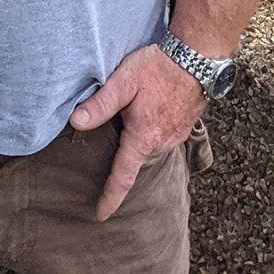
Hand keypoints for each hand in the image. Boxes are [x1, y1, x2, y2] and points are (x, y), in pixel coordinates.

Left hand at [69, 42, 204, 221]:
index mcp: (144, 137)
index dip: (111, 197)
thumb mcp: (123, 81)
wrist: (197, 58)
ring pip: (149, 150)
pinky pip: (162, 141)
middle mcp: (161, 143)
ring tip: (128, 130)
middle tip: (109, 153)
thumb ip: (100, 104)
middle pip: (135, 161)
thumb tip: (75, 122)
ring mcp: (175, 137)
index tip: (101, 215)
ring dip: (138, 145)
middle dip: (123, 162)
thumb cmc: (158, 67)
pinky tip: (147, 119)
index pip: (124, 177)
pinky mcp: (184, 128)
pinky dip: (151, 137)